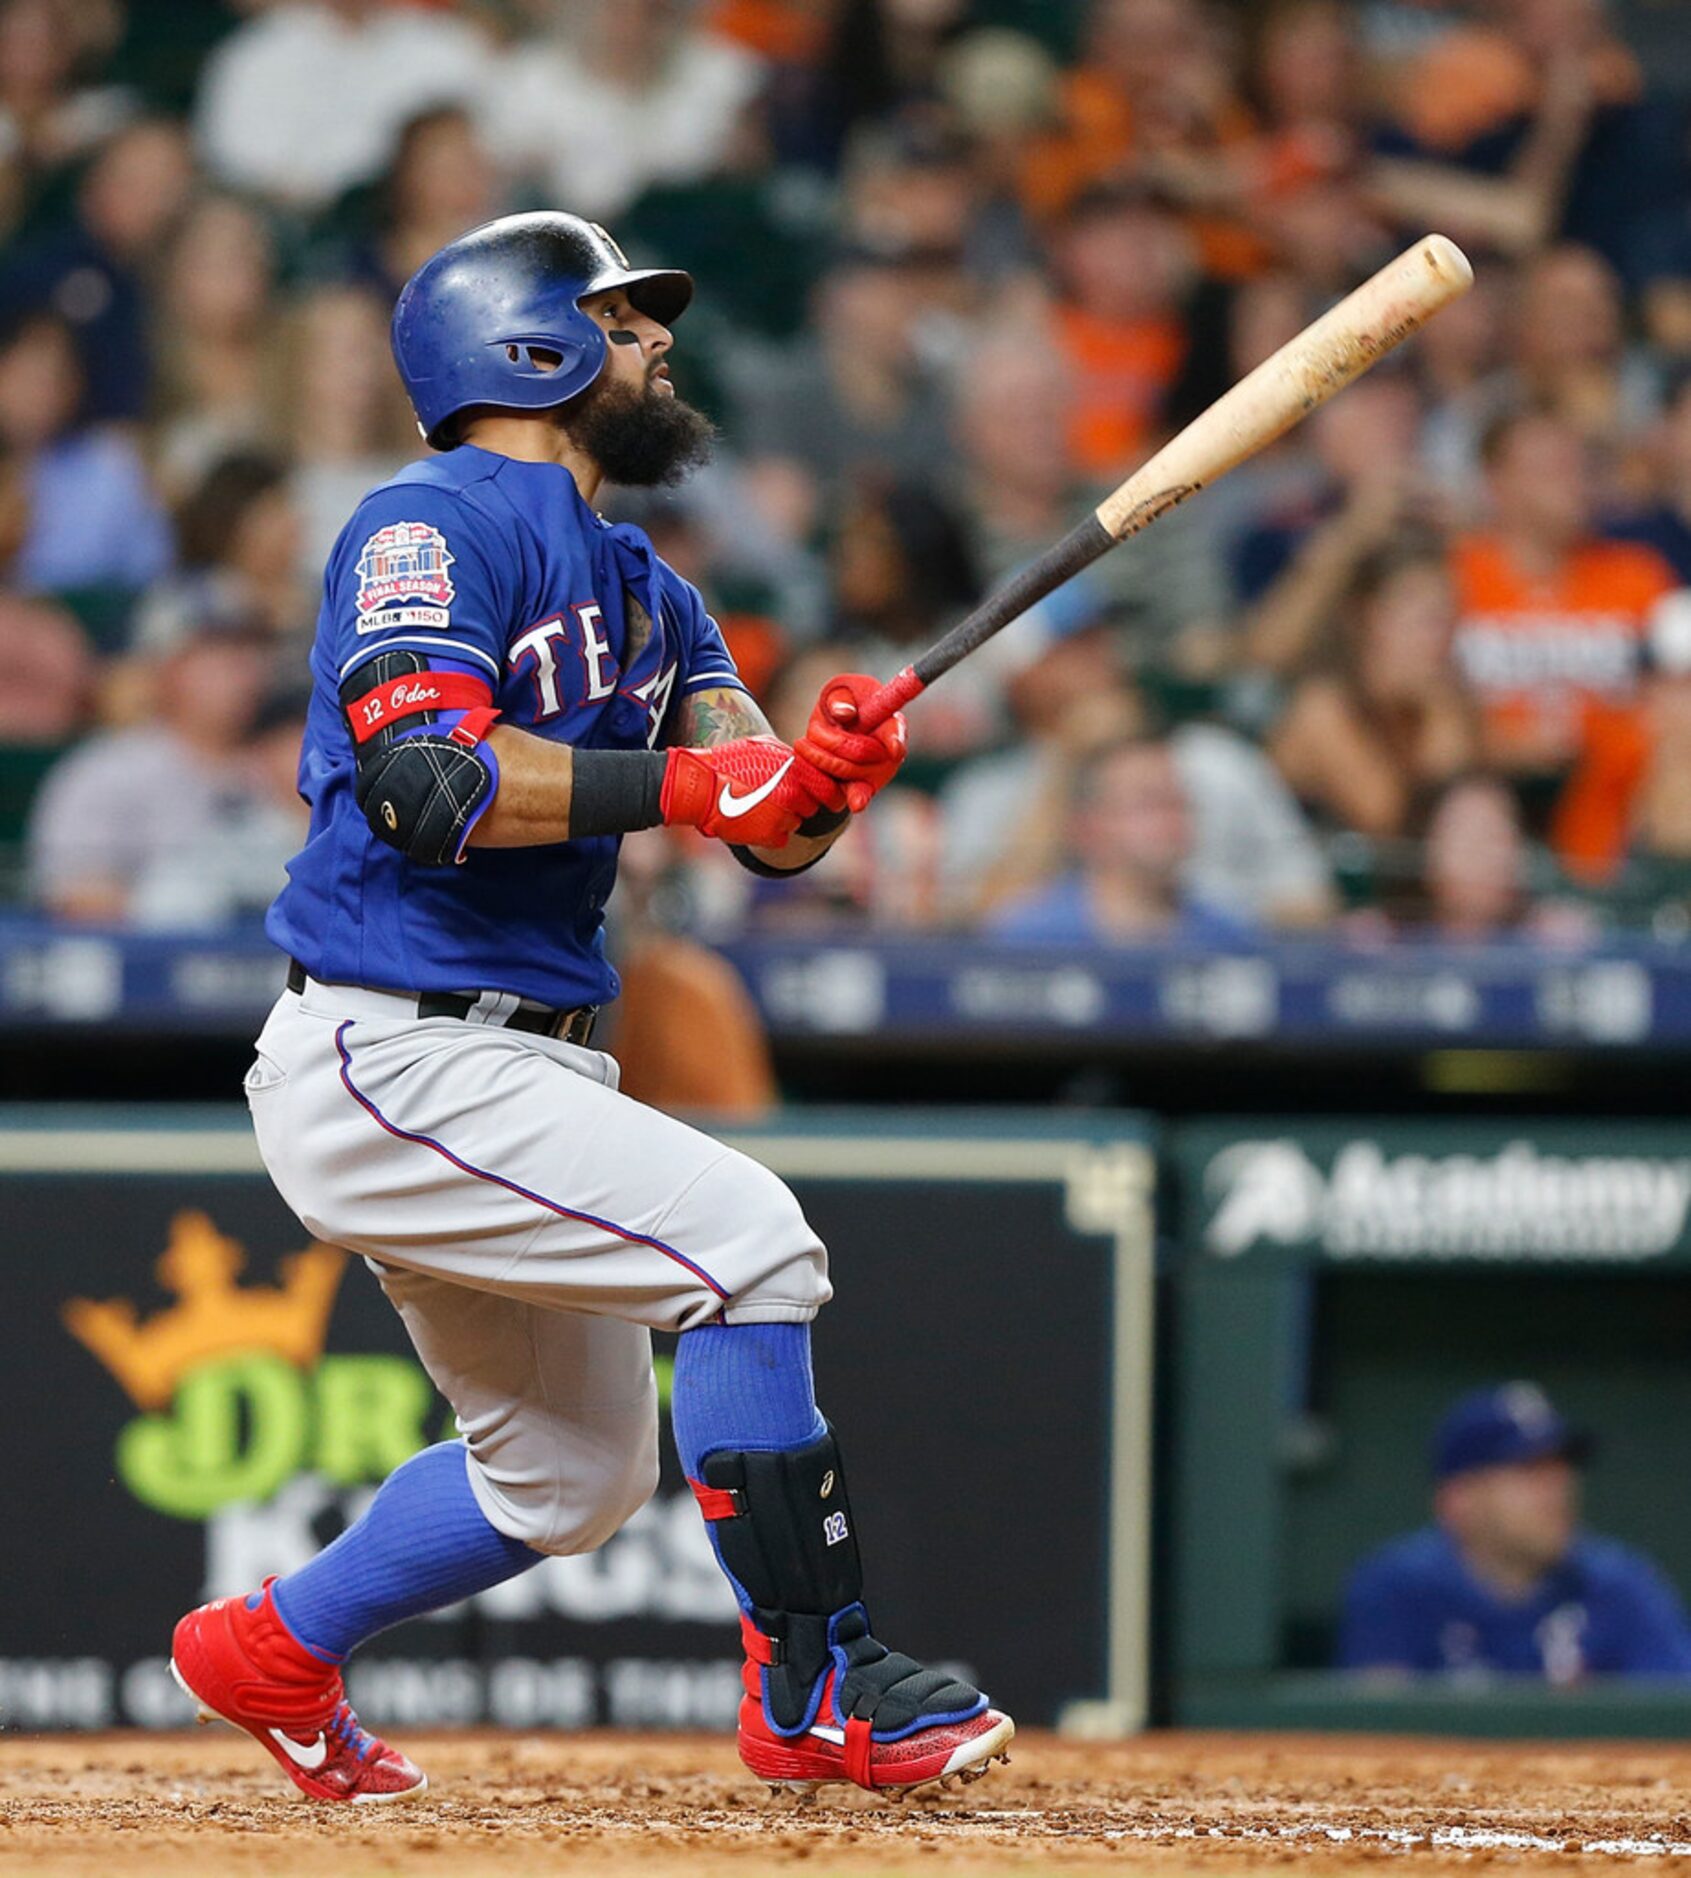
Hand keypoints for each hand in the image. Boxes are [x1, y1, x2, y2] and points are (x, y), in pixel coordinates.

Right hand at [661, 734, 843, 847]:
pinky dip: (770, 834)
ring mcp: (784, 815)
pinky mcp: (771, 835)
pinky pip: (782, 839)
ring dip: (782, 819)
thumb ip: (788, 757)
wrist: (700, 787)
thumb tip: (802, 763)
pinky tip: (753, 821)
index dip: (828, 794)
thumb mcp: (761, 746)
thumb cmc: (727, 762)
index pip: (829, 787)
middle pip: (811, 806)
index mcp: (795, 768)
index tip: (827, 799)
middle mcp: (795, 791)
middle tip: (775, 799)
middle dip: (798, 804)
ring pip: (795, 823)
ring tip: (757, 808)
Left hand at [795, 673, 908, 814]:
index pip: (896, 733)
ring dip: (819, 758)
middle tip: (812, 728)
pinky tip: (837, 791)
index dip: (895, 740)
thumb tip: (844, 713)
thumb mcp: (840, 690)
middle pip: (860, 752)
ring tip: (803, 744)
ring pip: (846, 773)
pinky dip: (827, 787)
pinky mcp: (856, 794)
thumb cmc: (842, 704)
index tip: (894, 749)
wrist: (830, 729)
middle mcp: (888, 756)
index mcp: (890, 725)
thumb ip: (840, 697)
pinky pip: (841, 796)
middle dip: (831, 741)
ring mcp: (874, 777)